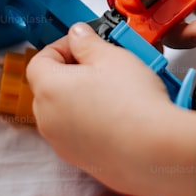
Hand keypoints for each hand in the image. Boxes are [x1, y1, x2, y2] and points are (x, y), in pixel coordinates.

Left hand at [27, 22, 195, 195]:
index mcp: (49, 89)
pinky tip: (119, 115)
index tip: (84, 44)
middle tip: (101, 65)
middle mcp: (48, 120)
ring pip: (65, 112)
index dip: (61, 47)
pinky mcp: (81, 160)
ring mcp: (62, 144)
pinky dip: (92, 121)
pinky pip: (79, 134)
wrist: (155, 152)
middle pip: (50, 87)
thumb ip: (87, 42)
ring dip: (83, 97)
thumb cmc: (134, 104)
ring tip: (115, 90)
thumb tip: (78, 35)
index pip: (40, 61)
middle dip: (73, 72)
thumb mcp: (112, 56)